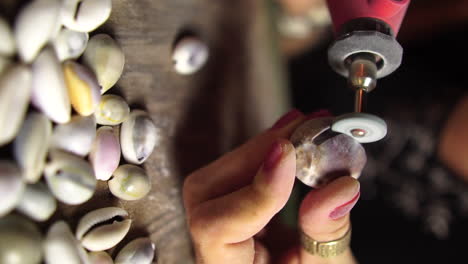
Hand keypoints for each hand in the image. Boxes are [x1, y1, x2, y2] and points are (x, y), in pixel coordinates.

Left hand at [183, 110, 359, 263]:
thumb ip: (326, 235)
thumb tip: (338, 188)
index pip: (216, 228)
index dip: (254, 190)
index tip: (288, 155)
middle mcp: (213, 250)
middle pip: (207, 191)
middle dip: (256, 154)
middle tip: (302, 130)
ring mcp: (218, 229)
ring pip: (219, 176)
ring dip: (261, 148)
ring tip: (303, 129)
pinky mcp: (232, 211)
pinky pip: (236, 175)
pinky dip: (265, 153)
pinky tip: (290, 138)